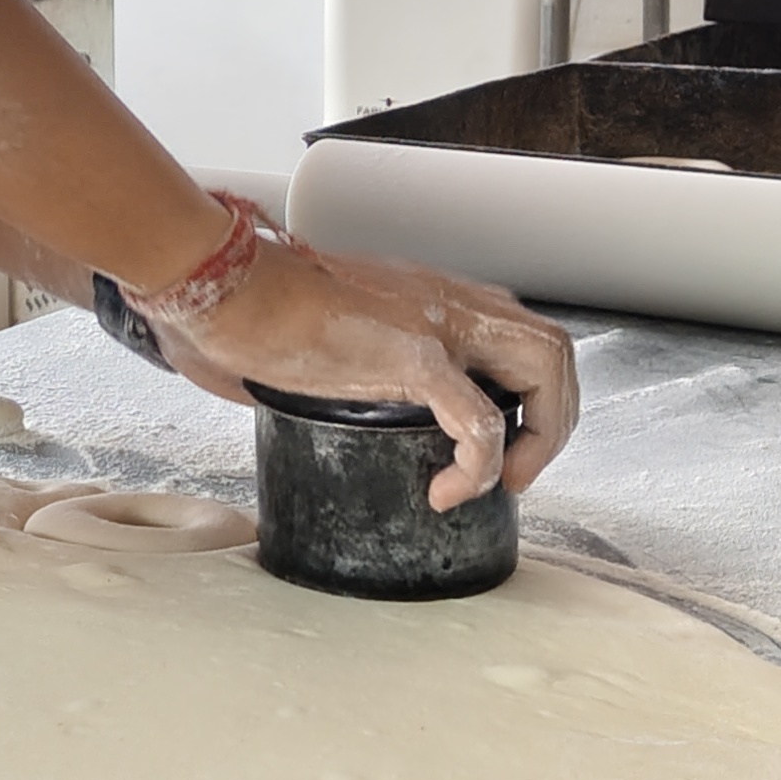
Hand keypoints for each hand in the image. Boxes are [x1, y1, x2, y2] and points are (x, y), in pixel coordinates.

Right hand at [146, 235, 576, 511]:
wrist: (226, 287)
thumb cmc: (257, 308)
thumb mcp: (335, 335)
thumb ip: (355, 363)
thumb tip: (328, 399)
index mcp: (435, 298)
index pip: (522, 337)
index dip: (534, 398)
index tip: (506, 447)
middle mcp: (451, 302)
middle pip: (553, 350)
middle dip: (554, 420)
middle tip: (518, 473)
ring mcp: (438, 324)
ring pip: (543, 368)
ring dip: (539, 436)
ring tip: (502, 482)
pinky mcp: (413, 356)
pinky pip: (479, 420)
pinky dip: (478, 466)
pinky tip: (448, 491)